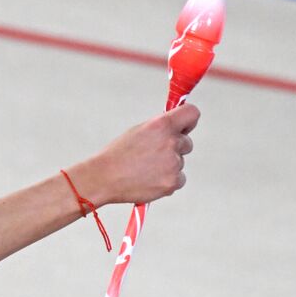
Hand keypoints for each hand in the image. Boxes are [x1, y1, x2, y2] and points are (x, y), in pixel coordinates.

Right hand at [70, 103, 199, 206]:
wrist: (103, 178)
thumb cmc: (116, 156)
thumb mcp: (138, 131)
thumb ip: (160, 128)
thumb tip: (175, 130)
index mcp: (161, 125)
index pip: (192, 114)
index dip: (188, 122)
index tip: (183, 128)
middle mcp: (170, 142)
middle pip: (187, 143)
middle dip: (175, 148)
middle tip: (153, 156)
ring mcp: (173, 163)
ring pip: (180, 162)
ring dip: (168, 166)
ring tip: (146, 170)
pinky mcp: (173, 182)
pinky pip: (179, 179)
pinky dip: (167, 181)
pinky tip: (150, 180)